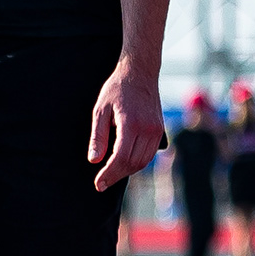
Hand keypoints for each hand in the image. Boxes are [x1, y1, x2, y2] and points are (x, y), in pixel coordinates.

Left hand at [87, 60, 163, 190]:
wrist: (140, 72)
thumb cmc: (118, 88)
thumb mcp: (101, 109)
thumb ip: (97, 136)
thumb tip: (94, 160)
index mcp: (131, 123)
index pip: (120, 157)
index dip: (109, 174)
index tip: (98, 184)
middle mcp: (148, 128)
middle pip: (133, 163)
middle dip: (116, 176)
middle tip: (101, 183)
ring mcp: (157, 130)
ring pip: (143, 162)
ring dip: (127, 171)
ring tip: (111, 174)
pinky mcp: (160, 130)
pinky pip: (149, 154)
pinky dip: (137, 163)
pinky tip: (124, 162)